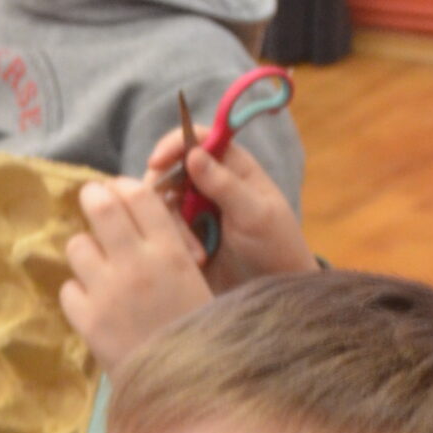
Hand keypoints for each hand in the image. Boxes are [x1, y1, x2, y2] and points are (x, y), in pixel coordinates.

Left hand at [60, 174, 213, 373]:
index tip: (117, 191)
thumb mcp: (196, 282)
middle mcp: (136, 264)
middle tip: (92, 201)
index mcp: (171, 252)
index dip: (123, 187)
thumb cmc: (199, 334)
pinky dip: (78, 294)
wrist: (187, 389)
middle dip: (93, 198)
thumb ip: (168, 248)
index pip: (138, 195)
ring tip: (97, 267)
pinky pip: (68, 289)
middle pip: (100, 206)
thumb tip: (136, 217)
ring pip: (77, 245)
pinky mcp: (87, 321)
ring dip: (86, 252)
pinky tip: (94, 306)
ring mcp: (107, 292)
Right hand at [140, 126, 317, 291]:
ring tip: (198, 254)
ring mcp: (193, 212)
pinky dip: (171, 242)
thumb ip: (225, 185)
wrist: (273, 293)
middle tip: (174, 219)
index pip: (197, 139)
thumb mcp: (255, 215)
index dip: (173, 145)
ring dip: (172, 226)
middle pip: (169, 171)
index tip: (156, 163)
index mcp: (232, 168)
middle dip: (165, 192)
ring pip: (160, 203)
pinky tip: (195, 261)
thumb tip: (193, 154)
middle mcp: (208, 184)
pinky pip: (161, 231)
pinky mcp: (183, 238)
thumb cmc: (276, 248)